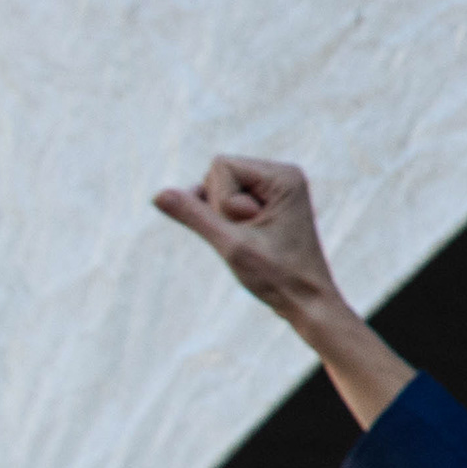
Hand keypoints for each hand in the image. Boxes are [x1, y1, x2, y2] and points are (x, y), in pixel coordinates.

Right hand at [152, 156, 415, 426]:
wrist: (308, 302)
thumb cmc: (278, 276)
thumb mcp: (230, 245)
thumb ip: (194, 217)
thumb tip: (159, 195)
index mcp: (284, 176)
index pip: (220, 165)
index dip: (222, 200)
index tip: (252, 227)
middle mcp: (282, 175)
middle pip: (217, 174)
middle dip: (220, 208)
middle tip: (252, 237)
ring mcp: (275, 189)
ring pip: (217, 189)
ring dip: (222, 217)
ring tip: (252, 240)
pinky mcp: (266, 204)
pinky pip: (224, 202)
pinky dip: (225, 222)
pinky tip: (247, 240)